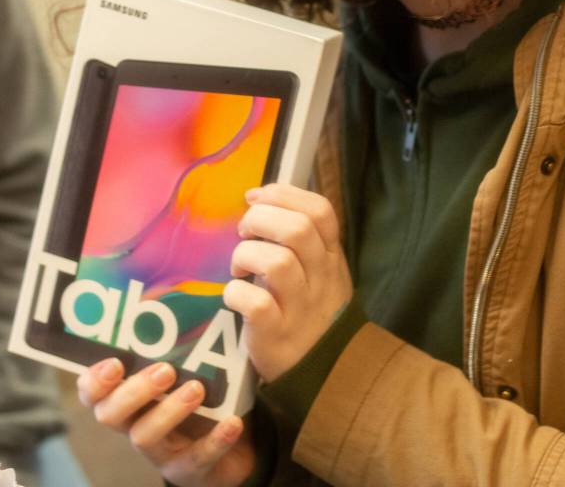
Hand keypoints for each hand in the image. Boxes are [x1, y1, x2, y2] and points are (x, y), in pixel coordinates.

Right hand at [77, 358, 255, 486]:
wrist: (237, 446)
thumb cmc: (202, 395)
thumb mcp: (187, 368)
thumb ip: (177, 341)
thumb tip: (178, 284)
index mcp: (127, 398)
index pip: (92, 393)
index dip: (94, 381)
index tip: (114, 363)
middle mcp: (135, 425)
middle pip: (112, 415)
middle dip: (134, 391)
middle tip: (164, 370)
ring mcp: (160, 452)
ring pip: (146, 437)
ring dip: (170, 411)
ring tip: (197, 388)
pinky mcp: (188, 471)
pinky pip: (197, 460)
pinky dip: (215, 440)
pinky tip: (232, 422)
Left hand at [224, 183, 352, 381]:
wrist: (326, 370)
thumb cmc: (311, 308)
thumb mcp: (320, 269)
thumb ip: (301, 236)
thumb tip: (257, 198)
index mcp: (330, 255)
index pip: (319, 210)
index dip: (283, 194)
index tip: (255, 197)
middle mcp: (320, 277)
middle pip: (297, 229)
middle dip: (260, 219)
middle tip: (244, 232)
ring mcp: (300, 307)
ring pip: (278, 263)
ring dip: (246, 255)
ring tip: (239, 267)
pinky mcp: (277, 334)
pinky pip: (256, 303)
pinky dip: (236, 293)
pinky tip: (234, 295)